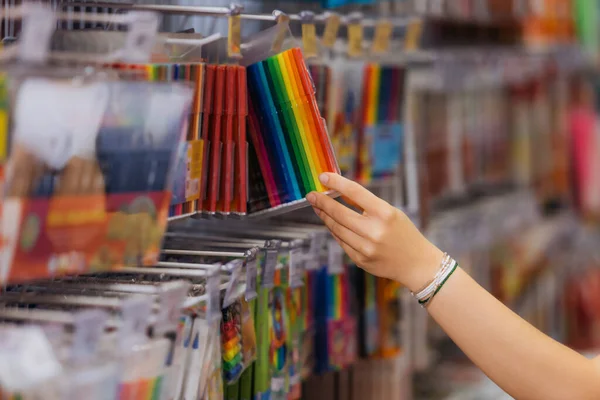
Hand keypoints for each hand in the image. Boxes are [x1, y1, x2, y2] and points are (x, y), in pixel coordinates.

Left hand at [306, 173, 443, 291]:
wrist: (416, 264)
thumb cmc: (404, 233)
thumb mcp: (391, 212)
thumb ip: (366, 204)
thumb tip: (339, 192)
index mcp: (385, 214)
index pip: (355, 192)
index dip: (337, 183)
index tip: (323, 176)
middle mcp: (374, 231)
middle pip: (339, 213)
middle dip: (322, 202)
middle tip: (312, 195)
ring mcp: (366, 248)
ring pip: (336, 229)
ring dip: (325, 216)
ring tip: (318, 207)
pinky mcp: (360, 260)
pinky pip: (341, 242)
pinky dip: (334, 231)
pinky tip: (331, 223)